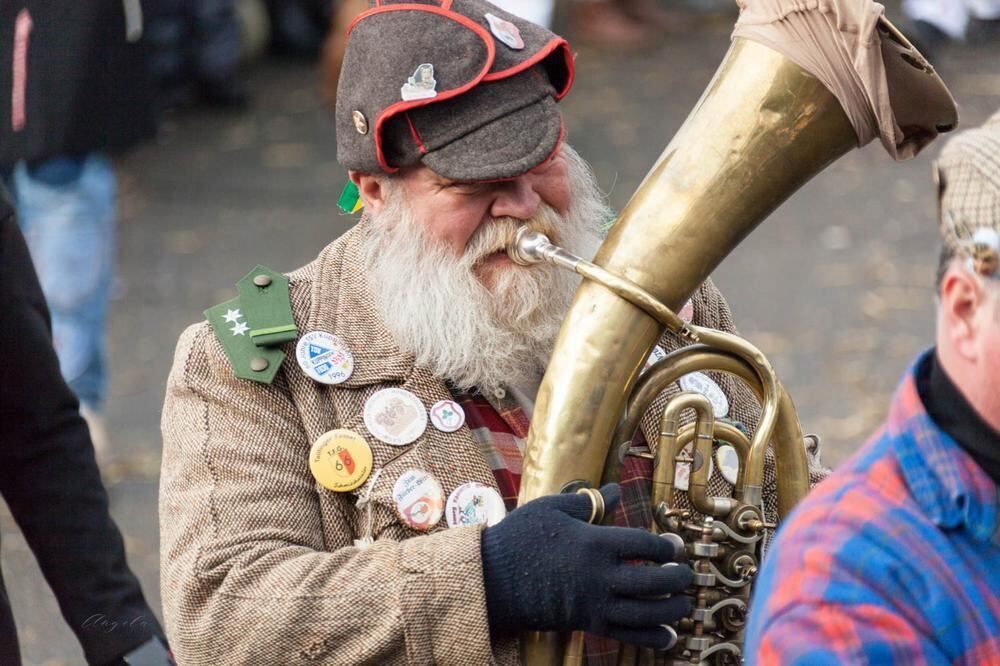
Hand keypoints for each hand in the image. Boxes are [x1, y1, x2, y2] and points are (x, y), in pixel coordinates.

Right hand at [481, 484, 691, 647]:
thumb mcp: (552, 508)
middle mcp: (599, 575)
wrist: (492, 579)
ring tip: (684, 605)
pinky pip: (625, 635)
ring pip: (644, 612)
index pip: (642, 543)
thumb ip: (589, 502)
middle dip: (677, 579)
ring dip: (671, 610)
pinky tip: (667, 637)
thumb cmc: (520, 537)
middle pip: (652, 580)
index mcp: (593, 542)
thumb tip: (617, 489)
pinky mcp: (586, 622)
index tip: (675, 546)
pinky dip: (650, 638)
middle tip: (687, 574)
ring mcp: (593, 602)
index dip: (665, 546)